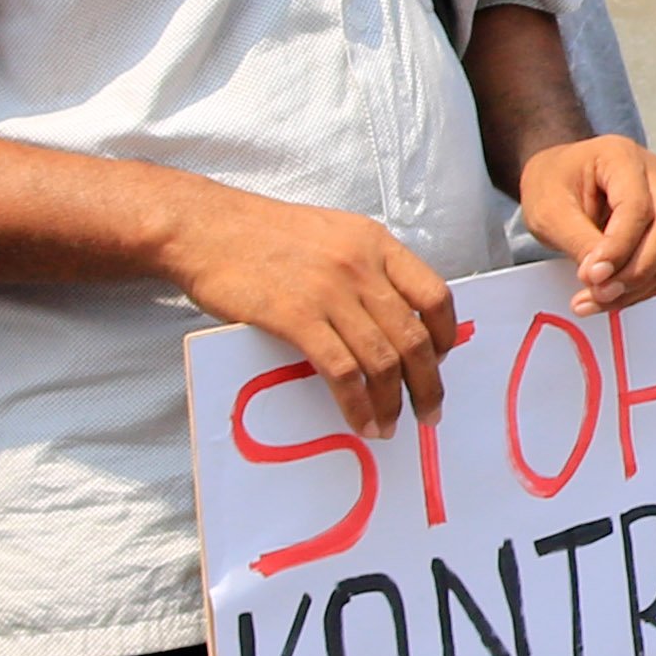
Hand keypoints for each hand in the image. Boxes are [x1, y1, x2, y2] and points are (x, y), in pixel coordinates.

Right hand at [171, 194, 468, 434]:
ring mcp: (330, 293)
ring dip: (392, 403)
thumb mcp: (335, 235)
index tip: (441, 362)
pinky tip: (361, 422)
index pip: (435, 295)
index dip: (446, 335)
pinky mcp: (296, 318)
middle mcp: (362, 268)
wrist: (208, 228)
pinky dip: (357, 404)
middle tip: (430, 412)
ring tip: (391, 427)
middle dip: (428, 383)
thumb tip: (392, 316)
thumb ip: (367, 268)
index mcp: (377, 244)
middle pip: (414, 337)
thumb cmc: (266, 235)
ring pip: (382, 360)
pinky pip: (341, 371)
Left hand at [516, 138, 655, 308]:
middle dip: (636, 269)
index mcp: (623, 158)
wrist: (557, 177)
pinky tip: (610, 297)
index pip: (637, 206)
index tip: (592, 276)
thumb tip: (602, 277)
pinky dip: (641, 287)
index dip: (619, 246)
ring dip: (638, 284)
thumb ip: (579, 240)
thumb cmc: (551, 184)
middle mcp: (654, 176)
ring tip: (595, 301)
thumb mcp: (550, 211)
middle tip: (599, 293)